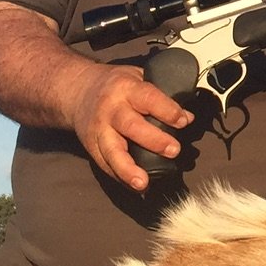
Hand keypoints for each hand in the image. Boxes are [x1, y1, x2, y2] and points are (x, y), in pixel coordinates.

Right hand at [64, 60, 194, 190]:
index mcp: (126, 88)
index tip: (183, 121)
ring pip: (112, 151)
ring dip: (128, 169)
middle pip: (131, 126)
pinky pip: (105, 165)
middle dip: (153, 140)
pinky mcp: (91, 147)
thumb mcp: (138, 78)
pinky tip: (135, 187)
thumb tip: (188, 117)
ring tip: (143, 183)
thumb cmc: (115, 85)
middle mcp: (111, 109)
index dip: (167, 110)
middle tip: (174, 150)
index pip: (148, 98)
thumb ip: (162, 96)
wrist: (77, 91)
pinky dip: (120, 178)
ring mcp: (99, 130)